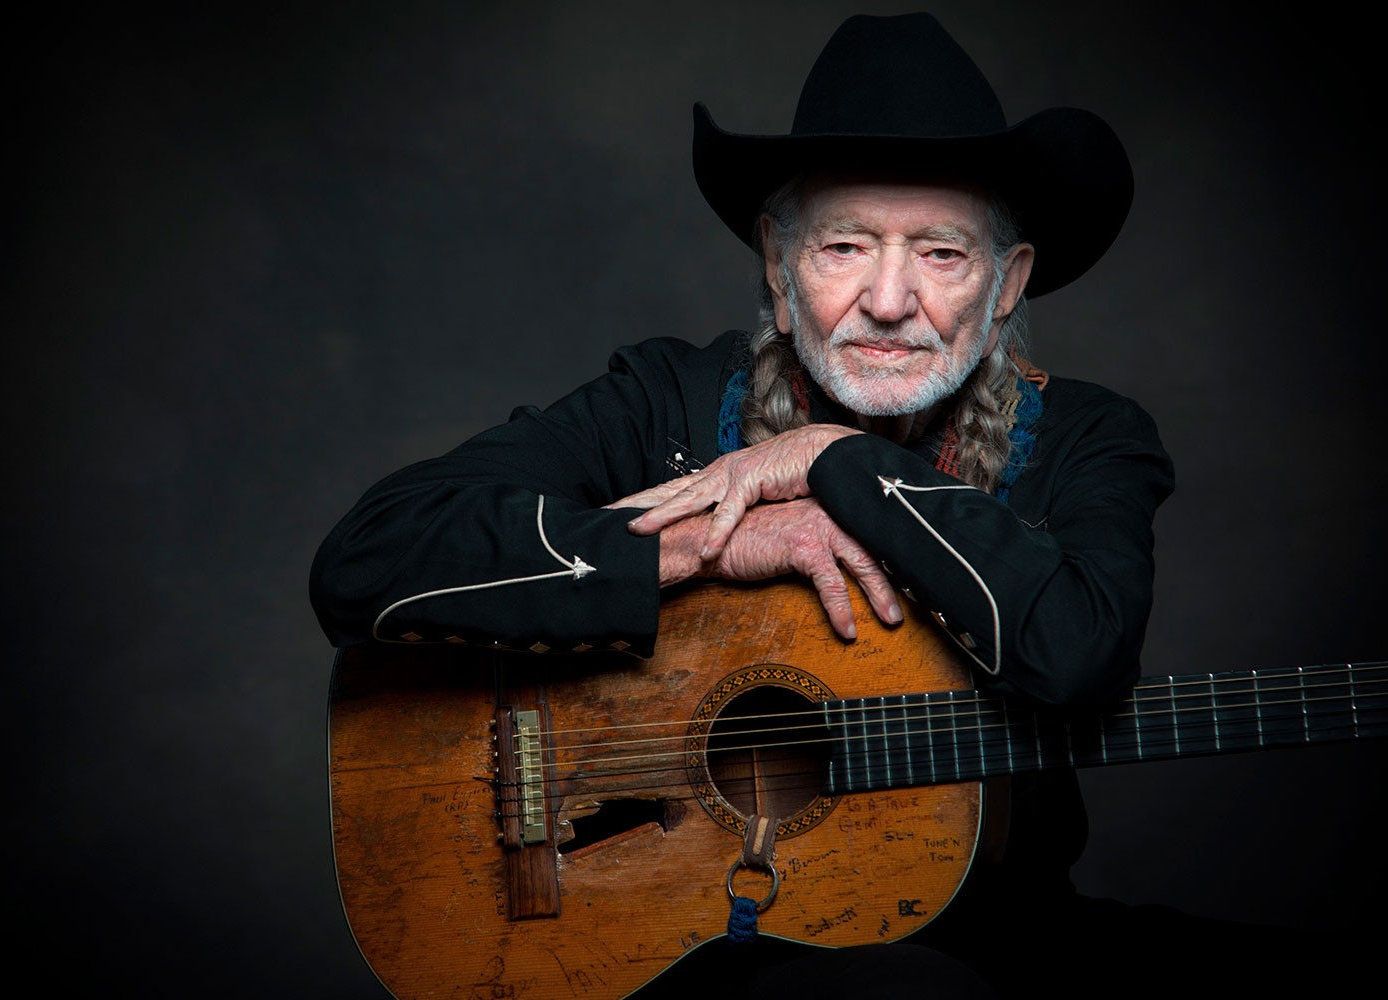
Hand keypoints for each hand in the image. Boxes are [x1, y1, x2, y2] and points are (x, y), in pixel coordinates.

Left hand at [622, 424, 861, 560]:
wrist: (825, 454)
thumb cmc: (793, 474)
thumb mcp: (756, 496)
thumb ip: (735, 511)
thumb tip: (717, 533)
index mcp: (715, 475)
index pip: (671, 490)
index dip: (643, 501)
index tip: (616, 512)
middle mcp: (717, 473)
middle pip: (668, 492)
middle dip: (636, 505)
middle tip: (604, 516)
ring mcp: (732, 475)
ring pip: (688, 500)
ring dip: (661, 516)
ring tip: (636, 531)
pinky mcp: (752, 482)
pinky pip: (730, 514)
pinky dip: (717, 532)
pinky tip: (704, 551)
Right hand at [679, 497, 901, 640]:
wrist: (709, 540)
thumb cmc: (744, 543)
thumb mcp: (788, 543)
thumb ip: (814, 548)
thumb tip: (839, 569)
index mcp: (825, 509)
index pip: (864, 533)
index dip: (887, 557)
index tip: (906, 580)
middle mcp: (826, 513)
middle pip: (871, 546)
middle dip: (894, 578)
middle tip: (906, 604)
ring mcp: (816, 527)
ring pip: (860, 562)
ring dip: (879, 593)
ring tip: (890, 618)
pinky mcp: (803, 546)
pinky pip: (831, 583)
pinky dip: (841, 608)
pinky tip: (847, 628)